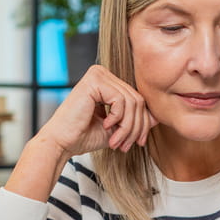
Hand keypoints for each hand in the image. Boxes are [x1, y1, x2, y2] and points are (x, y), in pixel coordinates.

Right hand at [38, 64, 156, 156]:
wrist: (62, 143)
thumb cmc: (84, 136)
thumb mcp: (118, 128)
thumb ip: (136, 119)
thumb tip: (158, 116)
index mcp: (108, 82)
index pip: (138, 99)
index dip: (142, 123)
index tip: (137, 142)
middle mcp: (103, 73)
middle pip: (138, 100)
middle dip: (136, 127)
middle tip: (125, 145)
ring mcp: (98, 74)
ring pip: (132, 101)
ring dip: (127, 127)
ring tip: (116, 141)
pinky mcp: (94, 80)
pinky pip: (121, 100)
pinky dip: (117, 119)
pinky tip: (104, 126)